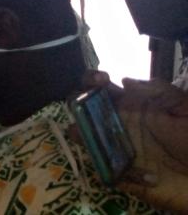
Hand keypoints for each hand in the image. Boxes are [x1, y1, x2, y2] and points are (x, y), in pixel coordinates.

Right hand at [80, 70, 187, 211]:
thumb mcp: (185, 108)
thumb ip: (160, 91)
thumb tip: (124, 80)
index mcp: (130, 104)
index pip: (100, 86)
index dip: (92, 79)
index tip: (100, 80)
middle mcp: (116, 123)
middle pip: (82, 107)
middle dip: (77, 102)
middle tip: (86, 105)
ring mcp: (114, 148)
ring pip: (83, 137)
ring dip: (82, 135)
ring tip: (95, 137)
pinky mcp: (117, 173)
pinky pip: (103, 169)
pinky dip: (116, 169)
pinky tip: (147, 174)